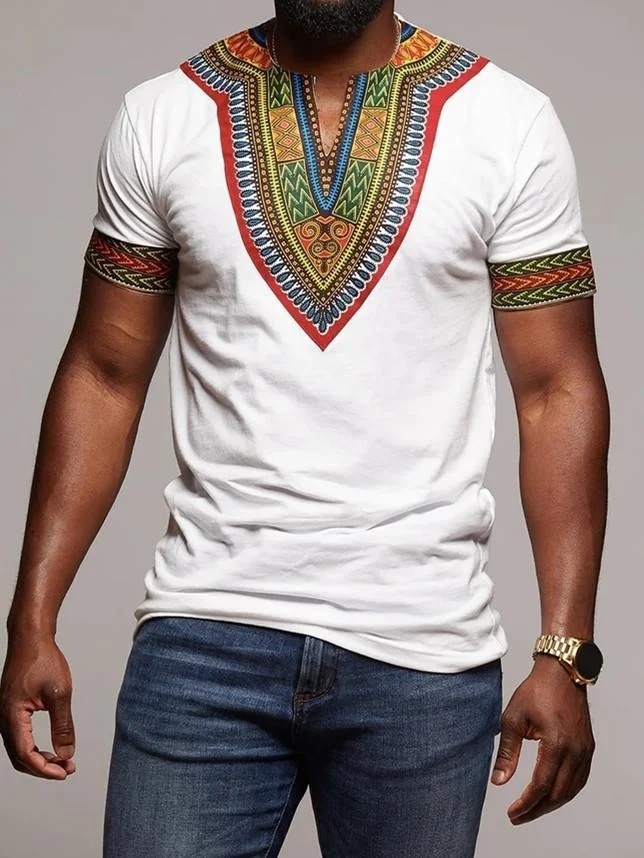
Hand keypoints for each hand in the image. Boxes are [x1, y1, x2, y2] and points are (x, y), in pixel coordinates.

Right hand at [0, 631, 76, 778]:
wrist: (30, 638)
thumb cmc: (42, 659)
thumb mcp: (59, 694)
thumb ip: (63, 726)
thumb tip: (66, 753)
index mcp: (12, 717)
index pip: (25, 755)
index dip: (45, 769)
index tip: (65, 772)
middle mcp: (5, 718)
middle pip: (19, 757)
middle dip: (42, 768)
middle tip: (66, 769)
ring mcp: (7, 714)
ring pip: (18, 748)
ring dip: (38, 758)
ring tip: (62, 760)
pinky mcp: (12, 709)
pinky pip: (19, 737)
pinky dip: (34, 747)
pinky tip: (51, 744)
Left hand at [490, 654, 594, 823]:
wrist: (561, 673)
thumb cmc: (536, 691)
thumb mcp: (513, 719)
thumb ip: (508, 752)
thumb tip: (499, 781)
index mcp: (556, 744)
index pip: (541, 786)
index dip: (526, 804)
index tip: (512, 813)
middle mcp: (575, 751)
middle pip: (557, 794)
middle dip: (536, 810)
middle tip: (517, 817)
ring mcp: (584, 750)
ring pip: (570, 790)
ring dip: (551, 804)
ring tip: (531, 809)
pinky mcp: (587, 747)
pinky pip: (579, 779)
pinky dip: (565, 792)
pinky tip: (551, 794)